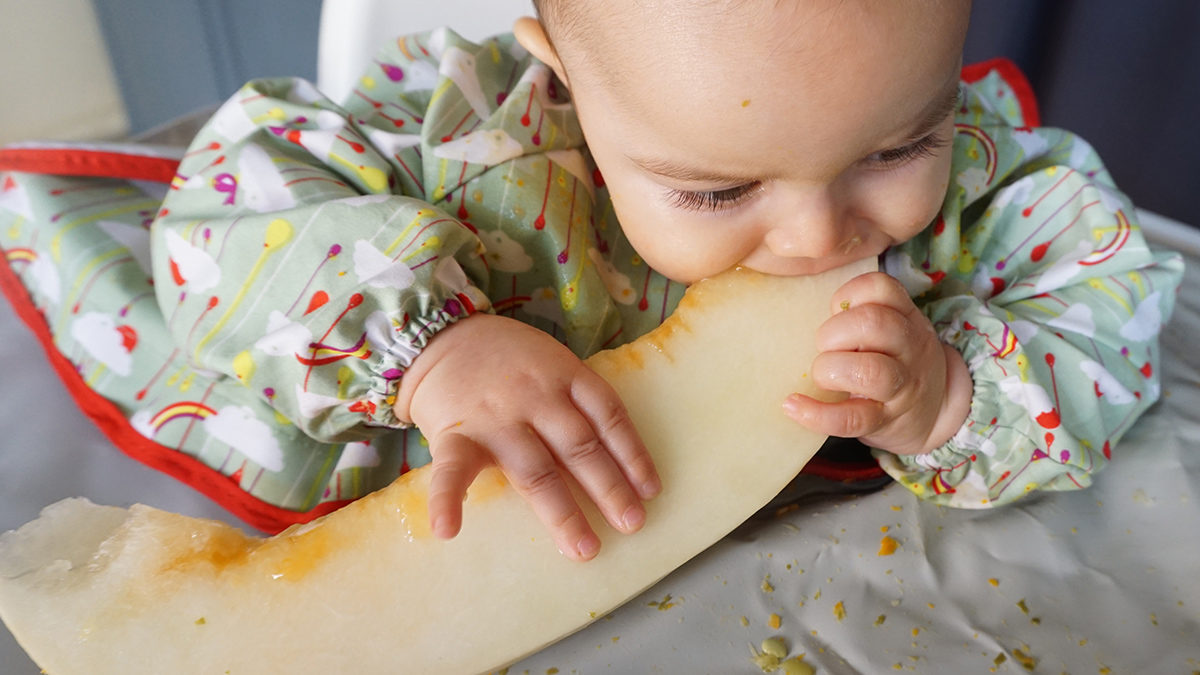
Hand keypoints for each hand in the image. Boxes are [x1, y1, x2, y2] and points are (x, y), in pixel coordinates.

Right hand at [393, 313, 660, 560]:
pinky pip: (451, 472)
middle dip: (609, 489)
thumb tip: (616, 458)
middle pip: (579, 447)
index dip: (633, 455)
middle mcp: (535, 396)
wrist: (439, 335)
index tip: (651, 491)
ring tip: (583, 548)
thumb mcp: (552, 362)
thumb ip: (578, 400)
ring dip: (562, 513)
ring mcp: (494, 419)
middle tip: (632, 524)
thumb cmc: (508, 359)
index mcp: (565, 375)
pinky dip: (447, 501)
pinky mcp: (454, 435)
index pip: (608, 416)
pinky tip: (449, 530)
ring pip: (535, 471)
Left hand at [782, 272, 971, 454]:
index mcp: (905, 317)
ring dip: (831, 369)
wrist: (937, 412)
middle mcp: (910, 348)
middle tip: (824, 346)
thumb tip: (798, 312)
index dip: (849, 293)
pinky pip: (852, 419)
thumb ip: (859, 315)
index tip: (836, 309)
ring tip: (820, 374)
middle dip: (833, 332)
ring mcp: (901, 386)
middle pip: (874, 323)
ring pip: (870, 371)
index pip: (881, 287)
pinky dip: (817, 414)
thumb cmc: (896, 360)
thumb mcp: (893, 329)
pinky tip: (793, 406)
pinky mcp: (885, 420)